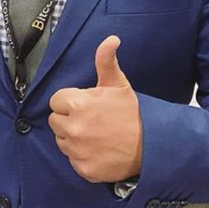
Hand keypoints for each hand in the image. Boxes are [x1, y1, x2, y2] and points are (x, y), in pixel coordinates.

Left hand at [48, 35, 141, 182]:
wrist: (153, 146)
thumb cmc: (132, 113)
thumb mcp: (118, 83)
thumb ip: (106, 60)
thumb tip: (111, 39)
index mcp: (77, 104)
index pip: (56, 101)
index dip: (70, 102)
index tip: (85, 105)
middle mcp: (73, 128)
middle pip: (55, 121)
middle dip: (69, 119)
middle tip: (91, 120)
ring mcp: (77, 150)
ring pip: (62, 141)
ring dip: (73, 138)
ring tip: (95, 135)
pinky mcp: (83, 169)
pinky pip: (73, 160)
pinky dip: (82, 157)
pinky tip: (98, 150)